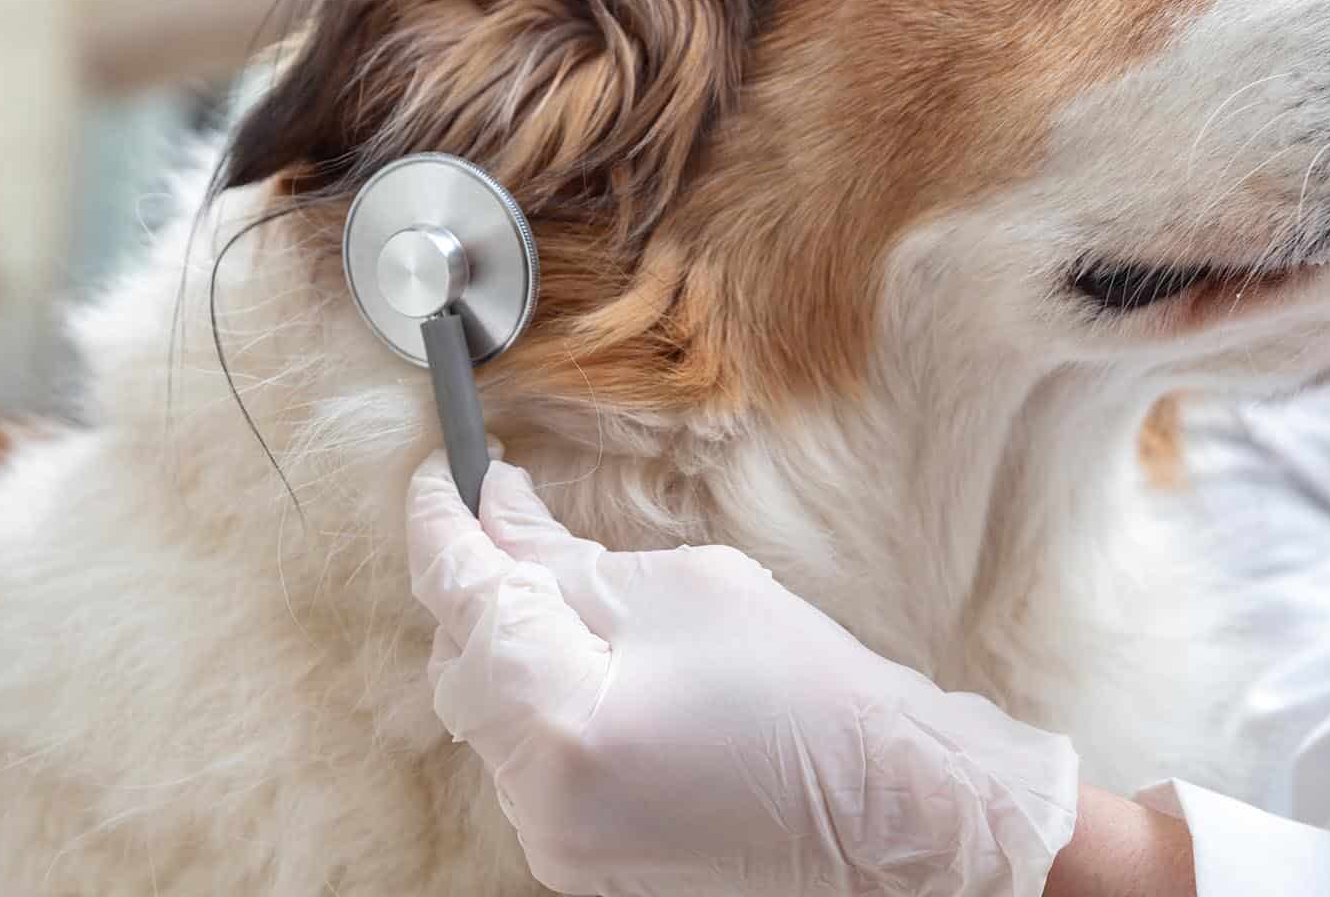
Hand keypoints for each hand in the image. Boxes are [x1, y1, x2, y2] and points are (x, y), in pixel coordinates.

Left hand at [407, 454, 1079, 895]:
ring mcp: (554, 840)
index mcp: (558, 719)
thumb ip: (561, 554)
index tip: (444, 472)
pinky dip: (538, 705)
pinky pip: (525, 764)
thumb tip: (494, 511)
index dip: (443, 519)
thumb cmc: (807, 693)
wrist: (886, 811)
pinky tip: (584, 666)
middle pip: (458, 662)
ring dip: (507, 647)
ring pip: (486, 718)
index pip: (460, 593)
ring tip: (562, 593)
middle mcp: (537, 796)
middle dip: (476, 585)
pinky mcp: (579, 860)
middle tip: (506, 514)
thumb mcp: (680, 587)